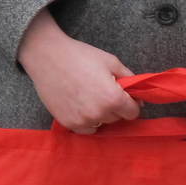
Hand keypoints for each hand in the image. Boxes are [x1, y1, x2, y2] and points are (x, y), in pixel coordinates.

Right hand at [17, 10, 137, 133]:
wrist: (47, 56)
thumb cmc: (80, 56)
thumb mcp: (111, 61)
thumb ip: (129, 80)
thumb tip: (139, 98)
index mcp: (113, 99)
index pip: (133, 112)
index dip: (129, 102)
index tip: (120, 93)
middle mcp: (99, 114)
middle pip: (117, 118)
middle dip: (114, 106)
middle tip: (100, 90)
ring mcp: (82, 120)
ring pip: (101, 124)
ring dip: (99, 114)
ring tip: (88, 96)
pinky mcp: (68, 123)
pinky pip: (86, 129)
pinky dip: (86, 120)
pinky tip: (79, 104)